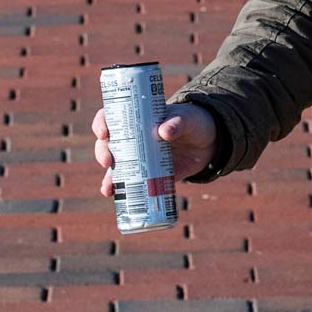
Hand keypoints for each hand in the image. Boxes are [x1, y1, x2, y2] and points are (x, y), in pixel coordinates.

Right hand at [91, 102, 220, 196]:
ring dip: (107, 177)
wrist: (210, 143)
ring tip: (108, 188)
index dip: (102, 123)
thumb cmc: (194, 123)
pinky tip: (114, 195)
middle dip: (102, 152)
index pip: (111, 117)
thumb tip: (163, 132)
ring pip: (115, 167)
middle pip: (107, 144)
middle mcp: (132, 138)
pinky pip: (129, 183)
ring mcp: (138, 158)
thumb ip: (178, 123)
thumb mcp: (188, 119)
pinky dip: (120, 190)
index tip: (104, 132)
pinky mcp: (148, 174)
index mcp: (138, 118)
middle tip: (108, 160)